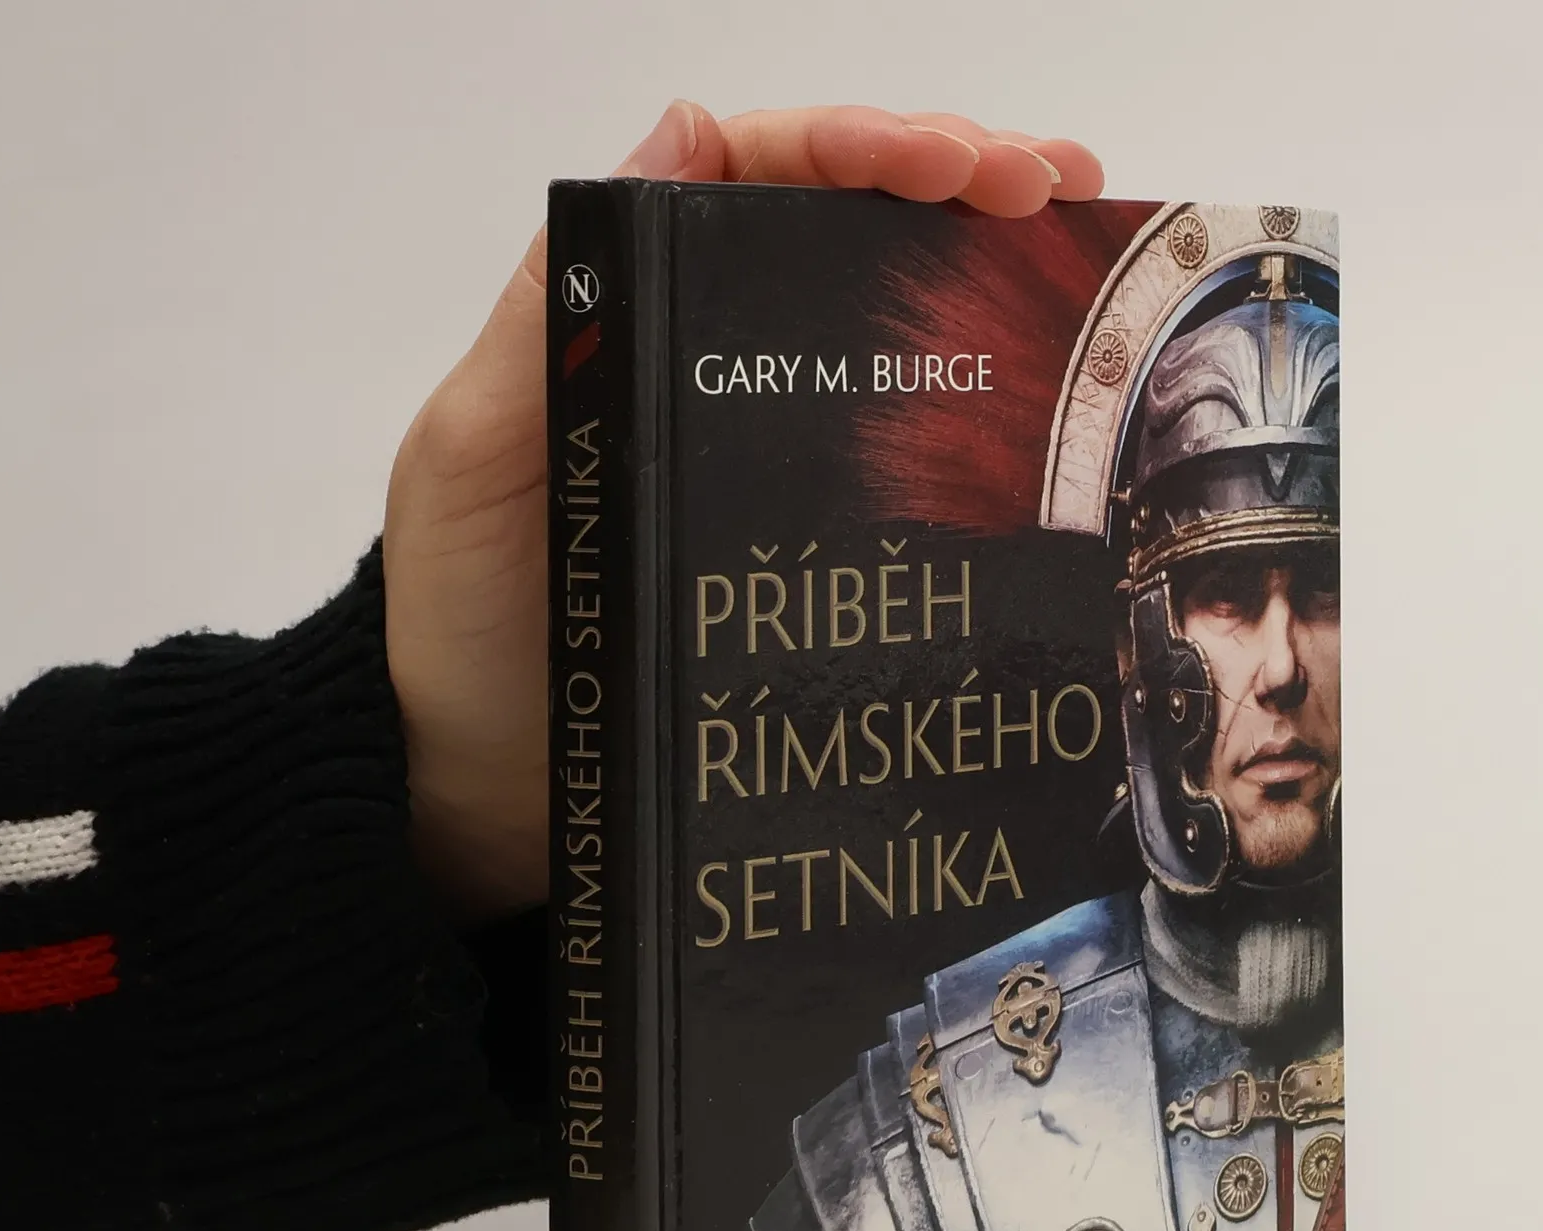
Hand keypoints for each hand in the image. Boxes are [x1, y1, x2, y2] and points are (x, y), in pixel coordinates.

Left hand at [382, 103, 1105, 919]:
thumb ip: (555, 307)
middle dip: (958, 183)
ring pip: (885, 325)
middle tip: (1061, 185)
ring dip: (984, 273)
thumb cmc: (462, 623)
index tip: (954, 165)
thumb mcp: (478, 449)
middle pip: (843, 231)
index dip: (860, 146)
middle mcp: (708, 362)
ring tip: (1080, 250)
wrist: (486, 784)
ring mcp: (763, 451)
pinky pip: (896, 452)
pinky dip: (973, 410)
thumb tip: (683, 134)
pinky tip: (1045, 397)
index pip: (756, 176)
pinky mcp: (801, 540)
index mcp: (630, 313)